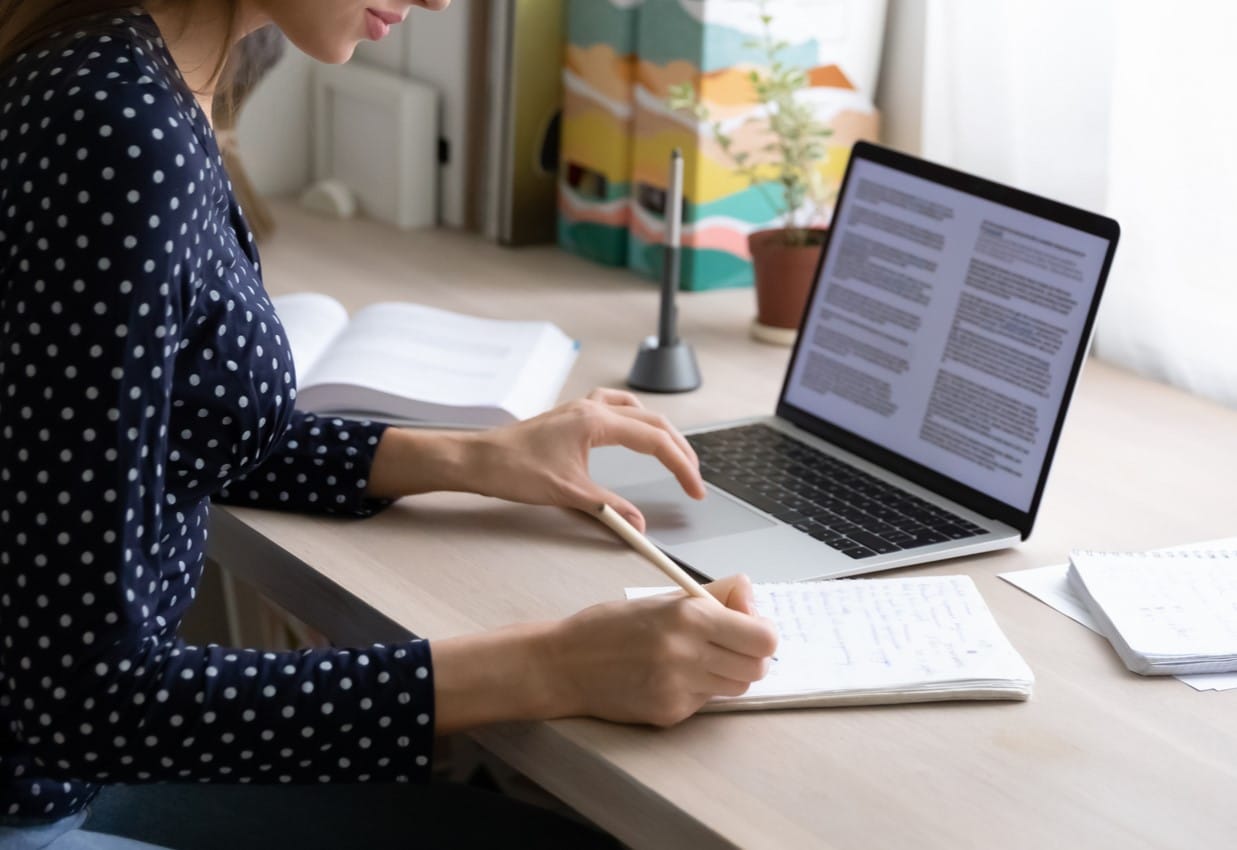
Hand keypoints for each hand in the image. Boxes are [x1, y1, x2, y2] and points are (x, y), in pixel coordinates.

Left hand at [463, 387, 704, 529]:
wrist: (477, 459)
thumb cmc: (514, 470)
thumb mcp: (568, 494)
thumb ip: (609, 508)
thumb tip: (639, 525)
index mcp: (596, 422)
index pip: (655, 441)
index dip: (681, 466)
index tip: (694, 489)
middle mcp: (592, 408)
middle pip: (653, 422)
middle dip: (678, 450)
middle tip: (693, 478)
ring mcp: (581, 408)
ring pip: (636, 410)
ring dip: (659, 431)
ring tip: (673, 453)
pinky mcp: (571, 416)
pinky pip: (614, 407)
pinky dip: (633, 419)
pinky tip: (633, 431)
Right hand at [542, 574, 779, 726]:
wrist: (564, 664)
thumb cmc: (610, 626)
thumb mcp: (662, 598)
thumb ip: (714, 596)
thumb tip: (751, 598)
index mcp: (688, 616)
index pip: (763, 637)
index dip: (761, 633)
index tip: (750, 629)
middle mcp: (687, 653)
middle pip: (757, 668)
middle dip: (749, 657)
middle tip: (729, 647)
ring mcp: (679, 687)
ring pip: (736, 687)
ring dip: (726, 674)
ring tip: (697, 660)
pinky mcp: (670, 713)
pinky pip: (705, 702)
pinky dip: (697, 690)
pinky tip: (669, 677)